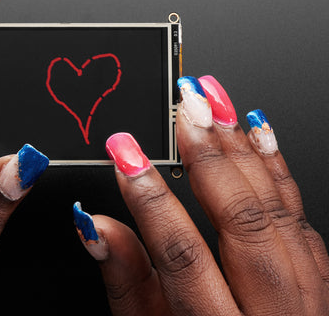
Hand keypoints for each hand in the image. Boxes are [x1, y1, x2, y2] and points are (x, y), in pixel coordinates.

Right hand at [74, 76, 328, 314]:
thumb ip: (127, 282)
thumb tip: (95, 226)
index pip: (182, 254)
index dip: (150, 199)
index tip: (125, 154)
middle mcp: (274, 311)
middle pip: (242, 222)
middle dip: (209, 157)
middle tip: (185, 110)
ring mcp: (309, 295)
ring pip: (277, 210)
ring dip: (243, 149)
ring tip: (218, 105)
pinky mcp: (320, 277)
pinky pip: (300, 213)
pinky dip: (277, 168)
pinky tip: (259, 134)